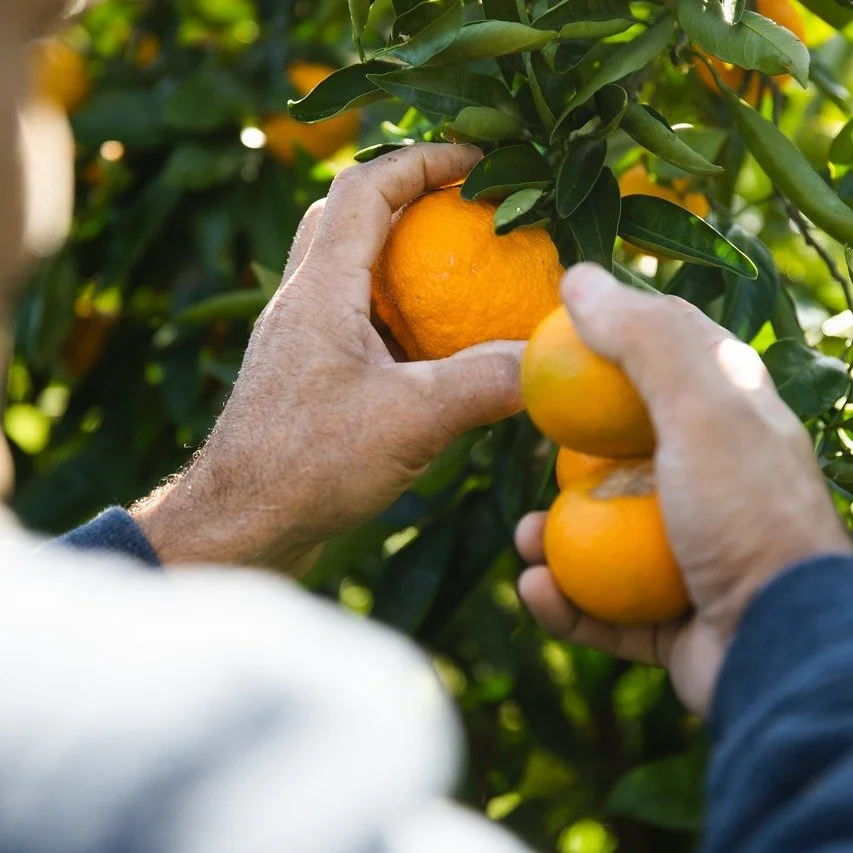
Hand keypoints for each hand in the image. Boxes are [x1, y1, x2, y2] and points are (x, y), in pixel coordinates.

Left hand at [131, 144, 524, 573]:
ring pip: (348, 270)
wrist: (240, 524)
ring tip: (455, 273)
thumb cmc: (307, 466)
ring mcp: (300, 339)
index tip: (476, 162)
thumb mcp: (411, 422)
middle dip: (405, 198)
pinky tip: (431, 350)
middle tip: (462, 209)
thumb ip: (484, 383)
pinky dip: (394, 316)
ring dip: (398, 259)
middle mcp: (301, 302)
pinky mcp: (306, 376)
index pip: (365, 188)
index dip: (421, 160)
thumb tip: (545, 358)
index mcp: (320, 289)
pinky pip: (353, 321)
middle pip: (346, 217)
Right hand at [515, 263, 850, 715]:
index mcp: (736, 426)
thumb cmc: (746, 515)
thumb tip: (580, 278)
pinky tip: (535, 590)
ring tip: (525, 539)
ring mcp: (695, 558)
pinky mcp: (675, 622)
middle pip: (627, 454)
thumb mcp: (700, 408)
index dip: (617, 341)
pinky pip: (605, 608)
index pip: (673, 362)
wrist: (785, 650)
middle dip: (574, 457)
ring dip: (555, 538)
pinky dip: (566, 601)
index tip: (558, 342)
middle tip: (539, 455)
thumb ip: (643, 339)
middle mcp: (718, 486)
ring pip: (607, 537)